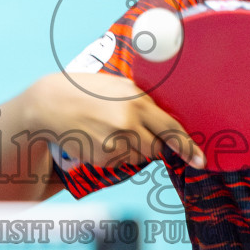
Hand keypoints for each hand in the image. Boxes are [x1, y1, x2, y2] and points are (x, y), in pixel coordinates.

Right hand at [27, 71, 205, 169]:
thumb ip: (142, 101)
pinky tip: (96, 138)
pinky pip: (119, 163)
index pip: (171, 128)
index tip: (200, 160)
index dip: (187, 147)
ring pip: (138, 156)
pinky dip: (112, 155)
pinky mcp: (102, 158)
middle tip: (128, 129)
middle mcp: (128, 123)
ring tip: (106, 129)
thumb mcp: (117, 86)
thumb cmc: (85, 91)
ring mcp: (115, 143)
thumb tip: (165, 121)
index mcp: (136, 101)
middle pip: (156, 147)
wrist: (49, 104)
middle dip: (149, 142)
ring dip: (130, 148)